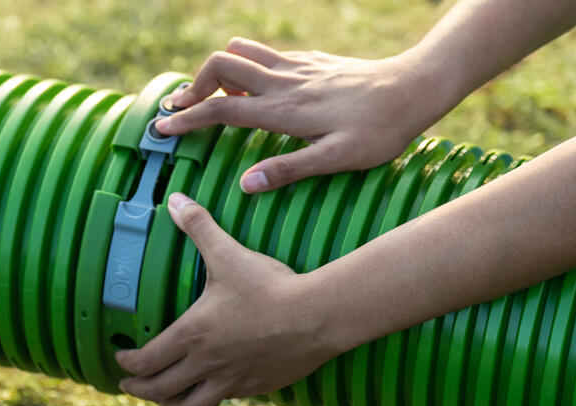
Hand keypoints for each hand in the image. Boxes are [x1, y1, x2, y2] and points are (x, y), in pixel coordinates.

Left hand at [114, 193, 346, 405]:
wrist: (316, 317)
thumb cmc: (268, 286)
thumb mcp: (228, 253)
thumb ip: (199, 227)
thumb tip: (175, 200)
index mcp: (192, 335)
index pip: (147, 360)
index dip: (128, 363)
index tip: (122, 357)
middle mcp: (206, 364)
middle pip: (159, 390)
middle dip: (138, 389)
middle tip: (128, 385)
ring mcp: (231, 380)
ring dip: (169, 403)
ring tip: (162, 399)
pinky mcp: (255, 388)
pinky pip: (222, 401)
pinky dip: (206, 399)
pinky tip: (208, 390)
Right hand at [155, 37, 449, 193]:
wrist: (414, 89)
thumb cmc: (379, 130)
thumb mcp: (336, 160)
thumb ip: (288, 170)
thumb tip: (245, 185)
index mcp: (283, 111)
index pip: (221, 109)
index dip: (187, 119)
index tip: (161, 129)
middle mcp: (283, 82)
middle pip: (220, 65)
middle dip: (195, 85)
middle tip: (183, 110)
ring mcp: (296, 67)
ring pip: (241, 50)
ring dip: (218, 69)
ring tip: (210, 95)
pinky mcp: (310, 61)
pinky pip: (266, 53)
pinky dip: (246, 64)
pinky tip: (252, 85)